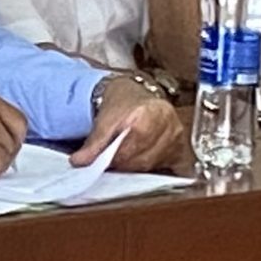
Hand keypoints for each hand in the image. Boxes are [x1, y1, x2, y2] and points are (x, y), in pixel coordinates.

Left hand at [71, 78, 188, 170]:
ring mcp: (177, 136)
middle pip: (142, 160)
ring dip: (137, 168)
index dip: (115, 160)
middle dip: (124, 165)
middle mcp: (167, 123)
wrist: (136, 91)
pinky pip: (168, 166)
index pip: (129, 150)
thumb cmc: (123, 102)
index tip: (104, 162)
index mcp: (147, 114)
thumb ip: (93, 142)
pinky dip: (153, 168)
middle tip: (113, 163)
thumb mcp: (104, 118)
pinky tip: (143, 159)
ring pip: (153, 165)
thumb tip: (79, 162)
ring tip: (126, 158)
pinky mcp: (181, 146)